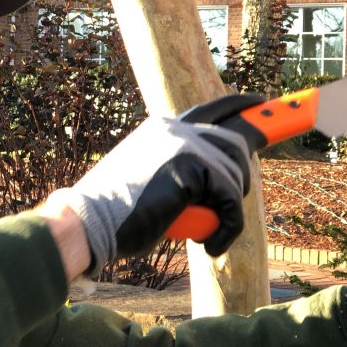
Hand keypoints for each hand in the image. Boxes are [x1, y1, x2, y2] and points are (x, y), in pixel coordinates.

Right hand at [49, 107, 253, 274]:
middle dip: (244, 173)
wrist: (86, 222)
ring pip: (235, 171)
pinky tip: (209, 244)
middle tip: (237, 199)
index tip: (260, 101)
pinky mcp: (191, 165)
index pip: (212, 109)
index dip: (240, 104)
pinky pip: (230, 198)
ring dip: (228, 206)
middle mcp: (175, 127)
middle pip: (236, 139)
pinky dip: (227, 227)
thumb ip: (178, 170)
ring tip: (206, 228)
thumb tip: (211, 181)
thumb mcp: (148, 179)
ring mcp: (184, 142)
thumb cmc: (113, 212)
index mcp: (162, 127)